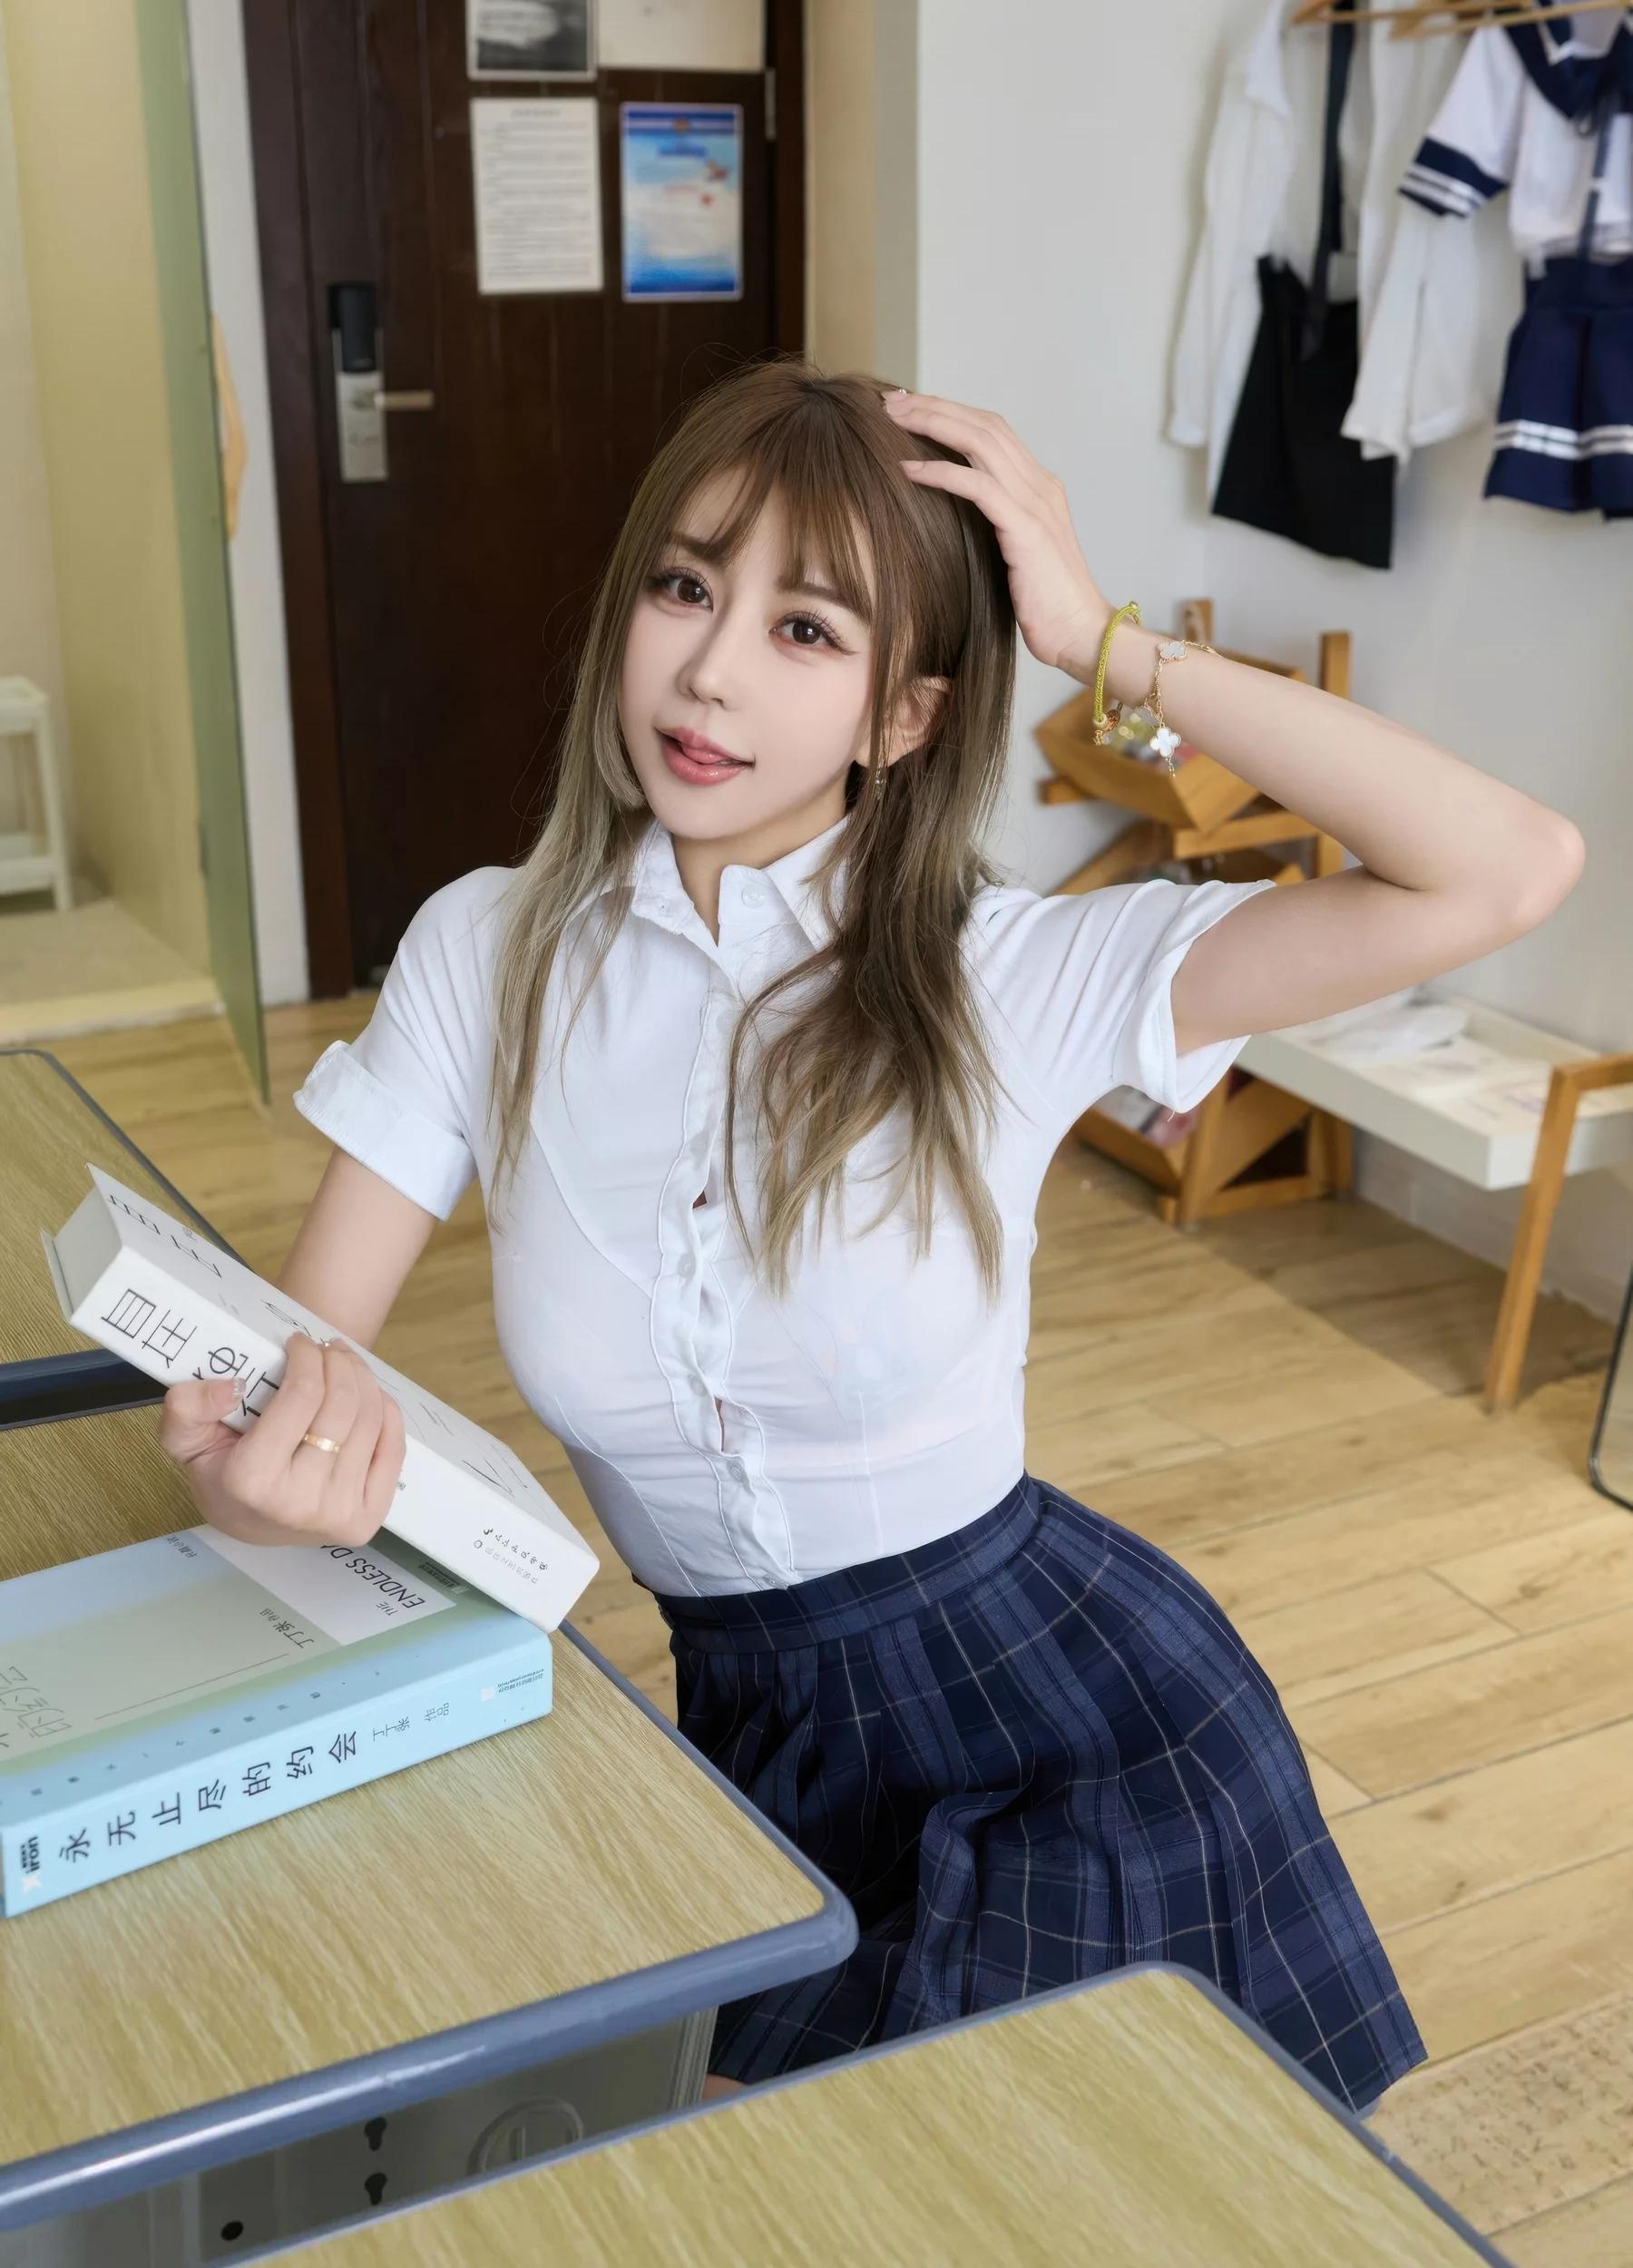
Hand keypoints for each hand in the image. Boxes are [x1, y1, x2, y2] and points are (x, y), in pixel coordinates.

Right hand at [160, 1330, 404, 1550]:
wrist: (250, 1521)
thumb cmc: (220, 1471)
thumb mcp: (184, 1439)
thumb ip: (188, 1407)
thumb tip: (232, 1385)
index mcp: (253, 1480)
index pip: (302, 1396)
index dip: (307, 1357)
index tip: (299, 1343)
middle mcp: (299, 1502)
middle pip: (342, 1404)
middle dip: (338, 1362)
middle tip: (326, 1348)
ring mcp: (339, 1515)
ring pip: (371, 1419)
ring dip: (362, 1378)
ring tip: (344, 1364)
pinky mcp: (368, 1518)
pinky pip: (393, 1447)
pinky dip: (385, 1409)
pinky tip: (365, 1395)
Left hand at [883, 390, 1110, 677]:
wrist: (1080, 633)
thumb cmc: (1044, 604)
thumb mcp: (1015, 552)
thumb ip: (994, 523)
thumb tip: (952, 516)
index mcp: (1038, 486)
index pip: (991, 429)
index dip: (950, 411)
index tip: (909, 407)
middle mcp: (1039, 484)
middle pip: (983, 424)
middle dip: (935, 406)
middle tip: (890, 402)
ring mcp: (1036, 503)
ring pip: (981, 443)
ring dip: (934, 425)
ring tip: (893, 420)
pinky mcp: (1026, 529)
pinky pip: (978, 487)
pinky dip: (941, 473)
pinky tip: (909, 469)